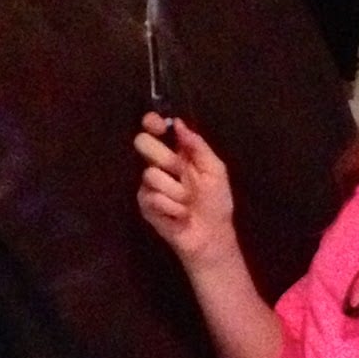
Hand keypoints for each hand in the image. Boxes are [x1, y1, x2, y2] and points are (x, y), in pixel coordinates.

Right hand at [134, 114, 236, 267]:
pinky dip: (173, 207)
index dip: (152, 122)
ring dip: (176, 191)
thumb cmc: (216, 202)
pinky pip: (152, 197)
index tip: (157, 125)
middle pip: (142, 143)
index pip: (155, 129)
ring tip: (187, 202)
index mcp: (177, 153)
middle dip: (165, 158)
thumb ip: (198, 146)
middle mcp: (159, 164)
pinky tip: (180, 214)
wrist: (211, 235)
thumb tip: (178, 123)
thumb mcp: (215, 170)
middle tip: (180, 172)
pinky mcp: (144, 204)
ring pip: (150, 173)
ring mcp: (149, 184)